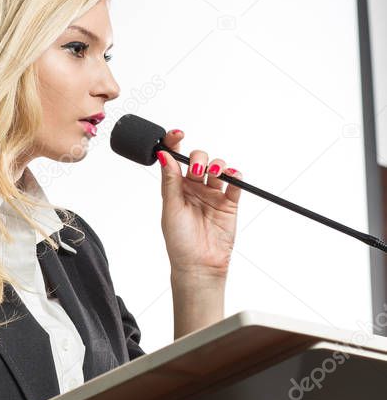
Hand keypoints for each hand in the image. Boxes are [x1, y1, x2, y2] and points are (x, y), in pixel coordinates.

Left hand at [158, 130, 242, 279]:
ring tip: (215, 174)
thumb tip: (163, 155)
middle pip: (199, 159)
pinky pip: (235, 183)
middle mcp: (194, 187)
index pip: (175, 157)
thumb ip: (170, 181)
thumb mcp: (170, 208)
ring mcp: (213, 194)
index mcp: (176, 186)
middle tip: (197, 171)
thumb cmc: (179, 240)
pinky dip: (236, 176)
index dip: (175, 142)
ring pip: (218, 167)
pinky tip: (232, 177)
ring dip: (218, 164)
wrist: (199, 265)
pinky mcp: (230, 203)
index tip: (177, 134)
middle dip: (199, 158)